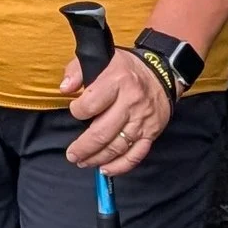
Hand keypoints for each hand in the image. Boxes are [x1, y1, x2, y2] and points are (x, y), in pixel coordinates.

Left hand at [60, 45, 172, 179]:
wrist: (162, 72)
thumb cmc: (126, 68)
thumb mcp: (101, 59)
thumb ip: (77, 70)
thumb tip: (65, 88)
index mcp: (117, 81)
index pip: (90, 104)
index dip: (77, 111)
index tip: (75, 111)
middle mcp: (131, 102)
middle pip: (102, 132)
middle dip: (83, 147)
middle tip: (72, 155)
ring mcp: (142, 120)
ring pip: (117, 146)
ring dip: (97, 158)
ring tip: (83, 162)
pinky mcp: (152, 132)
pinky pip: (136, 154)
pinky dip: (120, 166)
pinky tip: (106, 169)